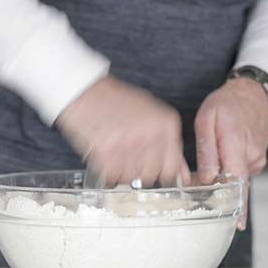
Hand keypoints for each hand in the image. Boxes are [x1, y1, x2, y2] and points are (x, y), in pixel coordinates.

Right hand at [56, 75, 190, 186]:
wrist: (84, 90)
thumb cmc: (116, 101)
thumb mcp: (151, 116)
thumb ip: (169, 146)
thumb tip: (183, 175)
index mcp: (165, 124)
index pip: (171, 168)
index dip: (161, 173)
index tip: (153, 171)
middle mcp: (149, 134)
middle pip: (150, 175)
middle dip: (138, 170)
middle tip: (127, 156)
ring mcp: (128, 143)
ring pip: (130, 177)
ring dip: (120, 170)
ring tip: (115, 151)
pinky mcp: (105, 151)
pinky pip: (110, 176)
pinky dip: (106, 170)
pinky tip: (104, 153)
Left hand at [194, 77, 267, 229]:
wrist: (253, 93)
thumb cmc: (227, 104)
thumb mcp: (206, 119)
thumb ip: (207, 150)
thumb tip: (208, 177)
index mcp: (236, 144)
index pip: (237, 182)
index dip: (236, 206)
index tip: (235, 224)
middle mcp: (251, 155)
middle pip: (235, 186)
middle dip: (217, 196)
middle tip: (200, 199)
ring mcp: (257, 159)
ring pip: (236, 180)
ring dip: (220, 182)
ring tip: (205, 171)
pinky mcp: (256, 160)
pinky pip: (240, 173)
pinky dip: (228, 174)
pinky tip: (219, 165)